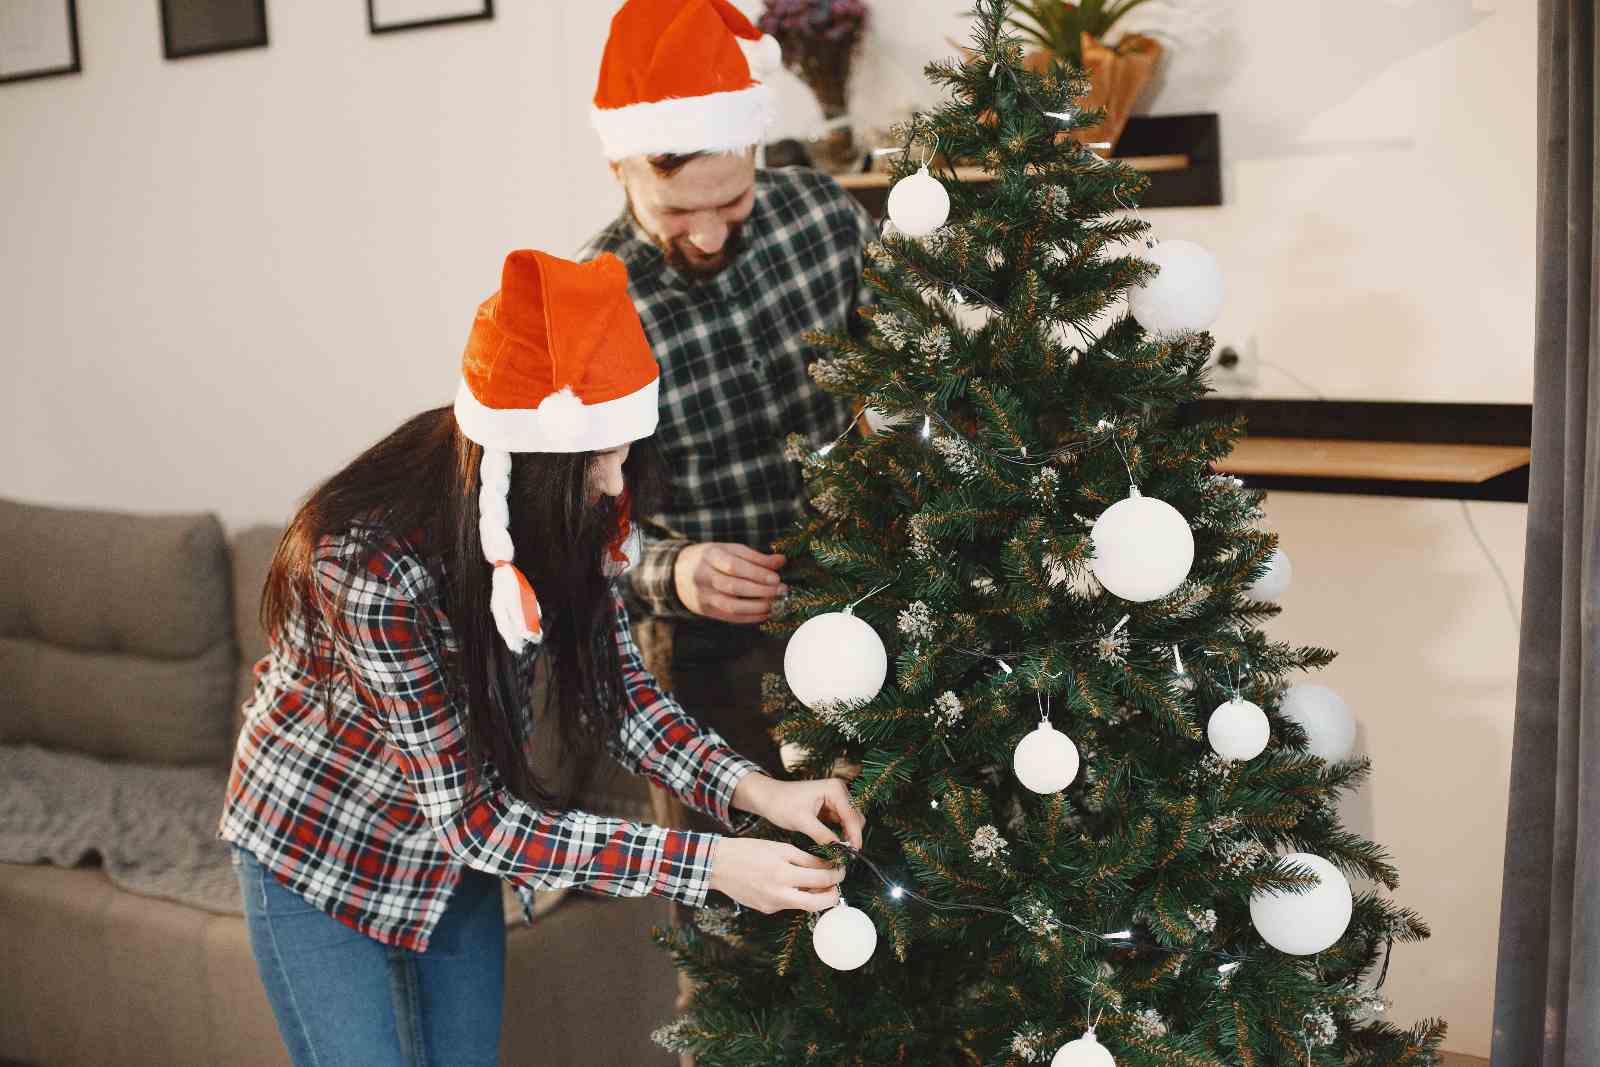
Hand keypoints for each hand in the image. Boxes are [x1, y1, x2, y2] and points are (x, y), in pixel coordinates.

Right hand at [674, 542, 786, 623]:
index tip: (776, 578)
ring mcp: (703, 596)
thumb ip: (755, 556)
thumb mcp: (729, 550)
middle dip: (761, 591)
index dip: (757, 573)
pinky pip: (730, 617)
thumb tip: (781, 561)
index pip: (734, 566)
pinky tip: (764, 613)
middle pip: (734, 587)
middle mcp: (704, 576)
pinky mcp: (705, 610)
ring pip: (732, 606)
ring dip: (757, 607)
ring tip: (775, 604)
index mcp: (710, 555)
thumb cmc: (711, 558)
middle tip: (781, 590)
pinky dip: (749, 617)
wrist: (678, 572)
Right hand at [708, 837, 842, 913]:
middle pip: (818, 903)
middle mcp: (779, 894)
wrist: (719, 865)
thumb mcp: (781, 848)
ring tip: (817, 882)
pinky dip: (797, 895)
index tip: (840, 869)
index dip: (836, 874)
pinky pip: (789, 904)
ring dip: (815, 895)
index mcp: (783, 873)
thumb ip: (806, 859)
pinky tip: (793, 884)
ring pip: (804, 905)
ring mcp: (772, 905)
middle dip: (833, 894)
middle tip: (836, 883)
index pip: (821, 879)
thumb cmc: (749, 851)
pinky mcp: (766, 910)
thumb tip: (828, 866)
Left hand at [733, 774, 864, 850]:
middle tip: (845, 856)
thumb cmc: (781, 803)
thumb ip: (822, 836)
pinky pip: (842, 823)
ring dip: (847, 836)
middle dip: (852, 836)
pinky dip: (840, 834)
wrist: (768, 797)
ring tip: (839, 853)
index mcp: (834, 789)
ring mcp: (836, 798)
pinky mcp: (831, 807)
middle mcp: (839, 790)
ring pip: (850, 821)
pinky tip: (834, 845)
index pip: (851, 815)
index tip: (854, 853)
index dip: (855, 835)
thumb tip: (838, 851)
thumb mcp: (801, 821)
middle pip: (855, 818)